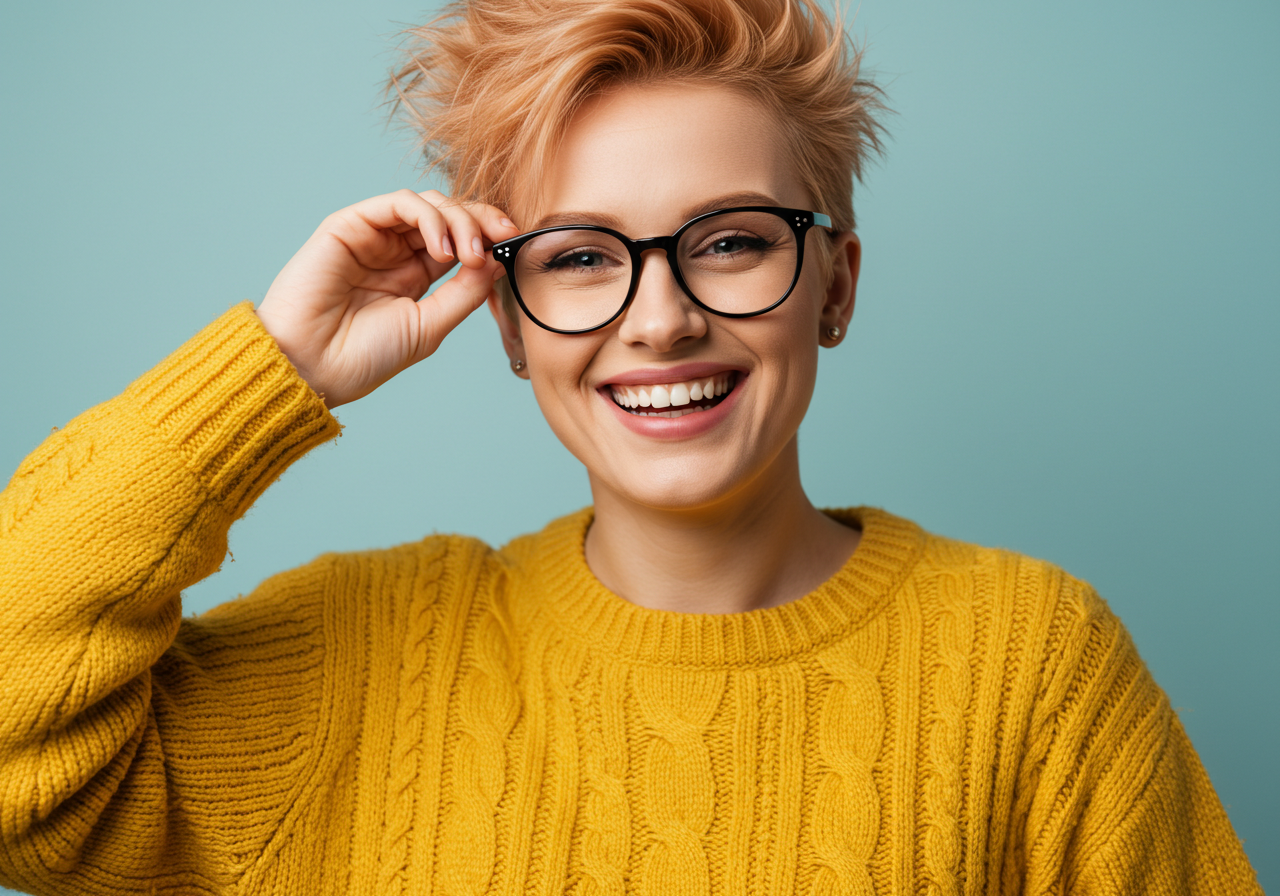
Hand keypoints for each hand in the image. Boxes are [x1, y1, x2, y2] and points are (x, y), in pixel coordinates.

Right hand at [256, 189, 518, 407]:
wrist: (311, 368)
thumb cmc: (364, 357)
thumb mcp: (430, 326)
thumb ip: (464, 292)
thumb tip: (498, 259)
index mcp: (416, 275)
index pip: (461, 240)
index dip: (490, 235)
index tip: (514, 242)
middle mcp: (396, 250)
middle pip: (450, 214)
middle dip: (482, 220)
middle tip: (502, 237)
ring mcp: (374, 236)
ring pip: (429, 203)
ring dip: (459, 220)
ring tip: (468, 254)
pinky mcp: (350, 225)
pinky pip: (398, 203)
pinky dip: (429, 218)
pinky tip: (442, 249)